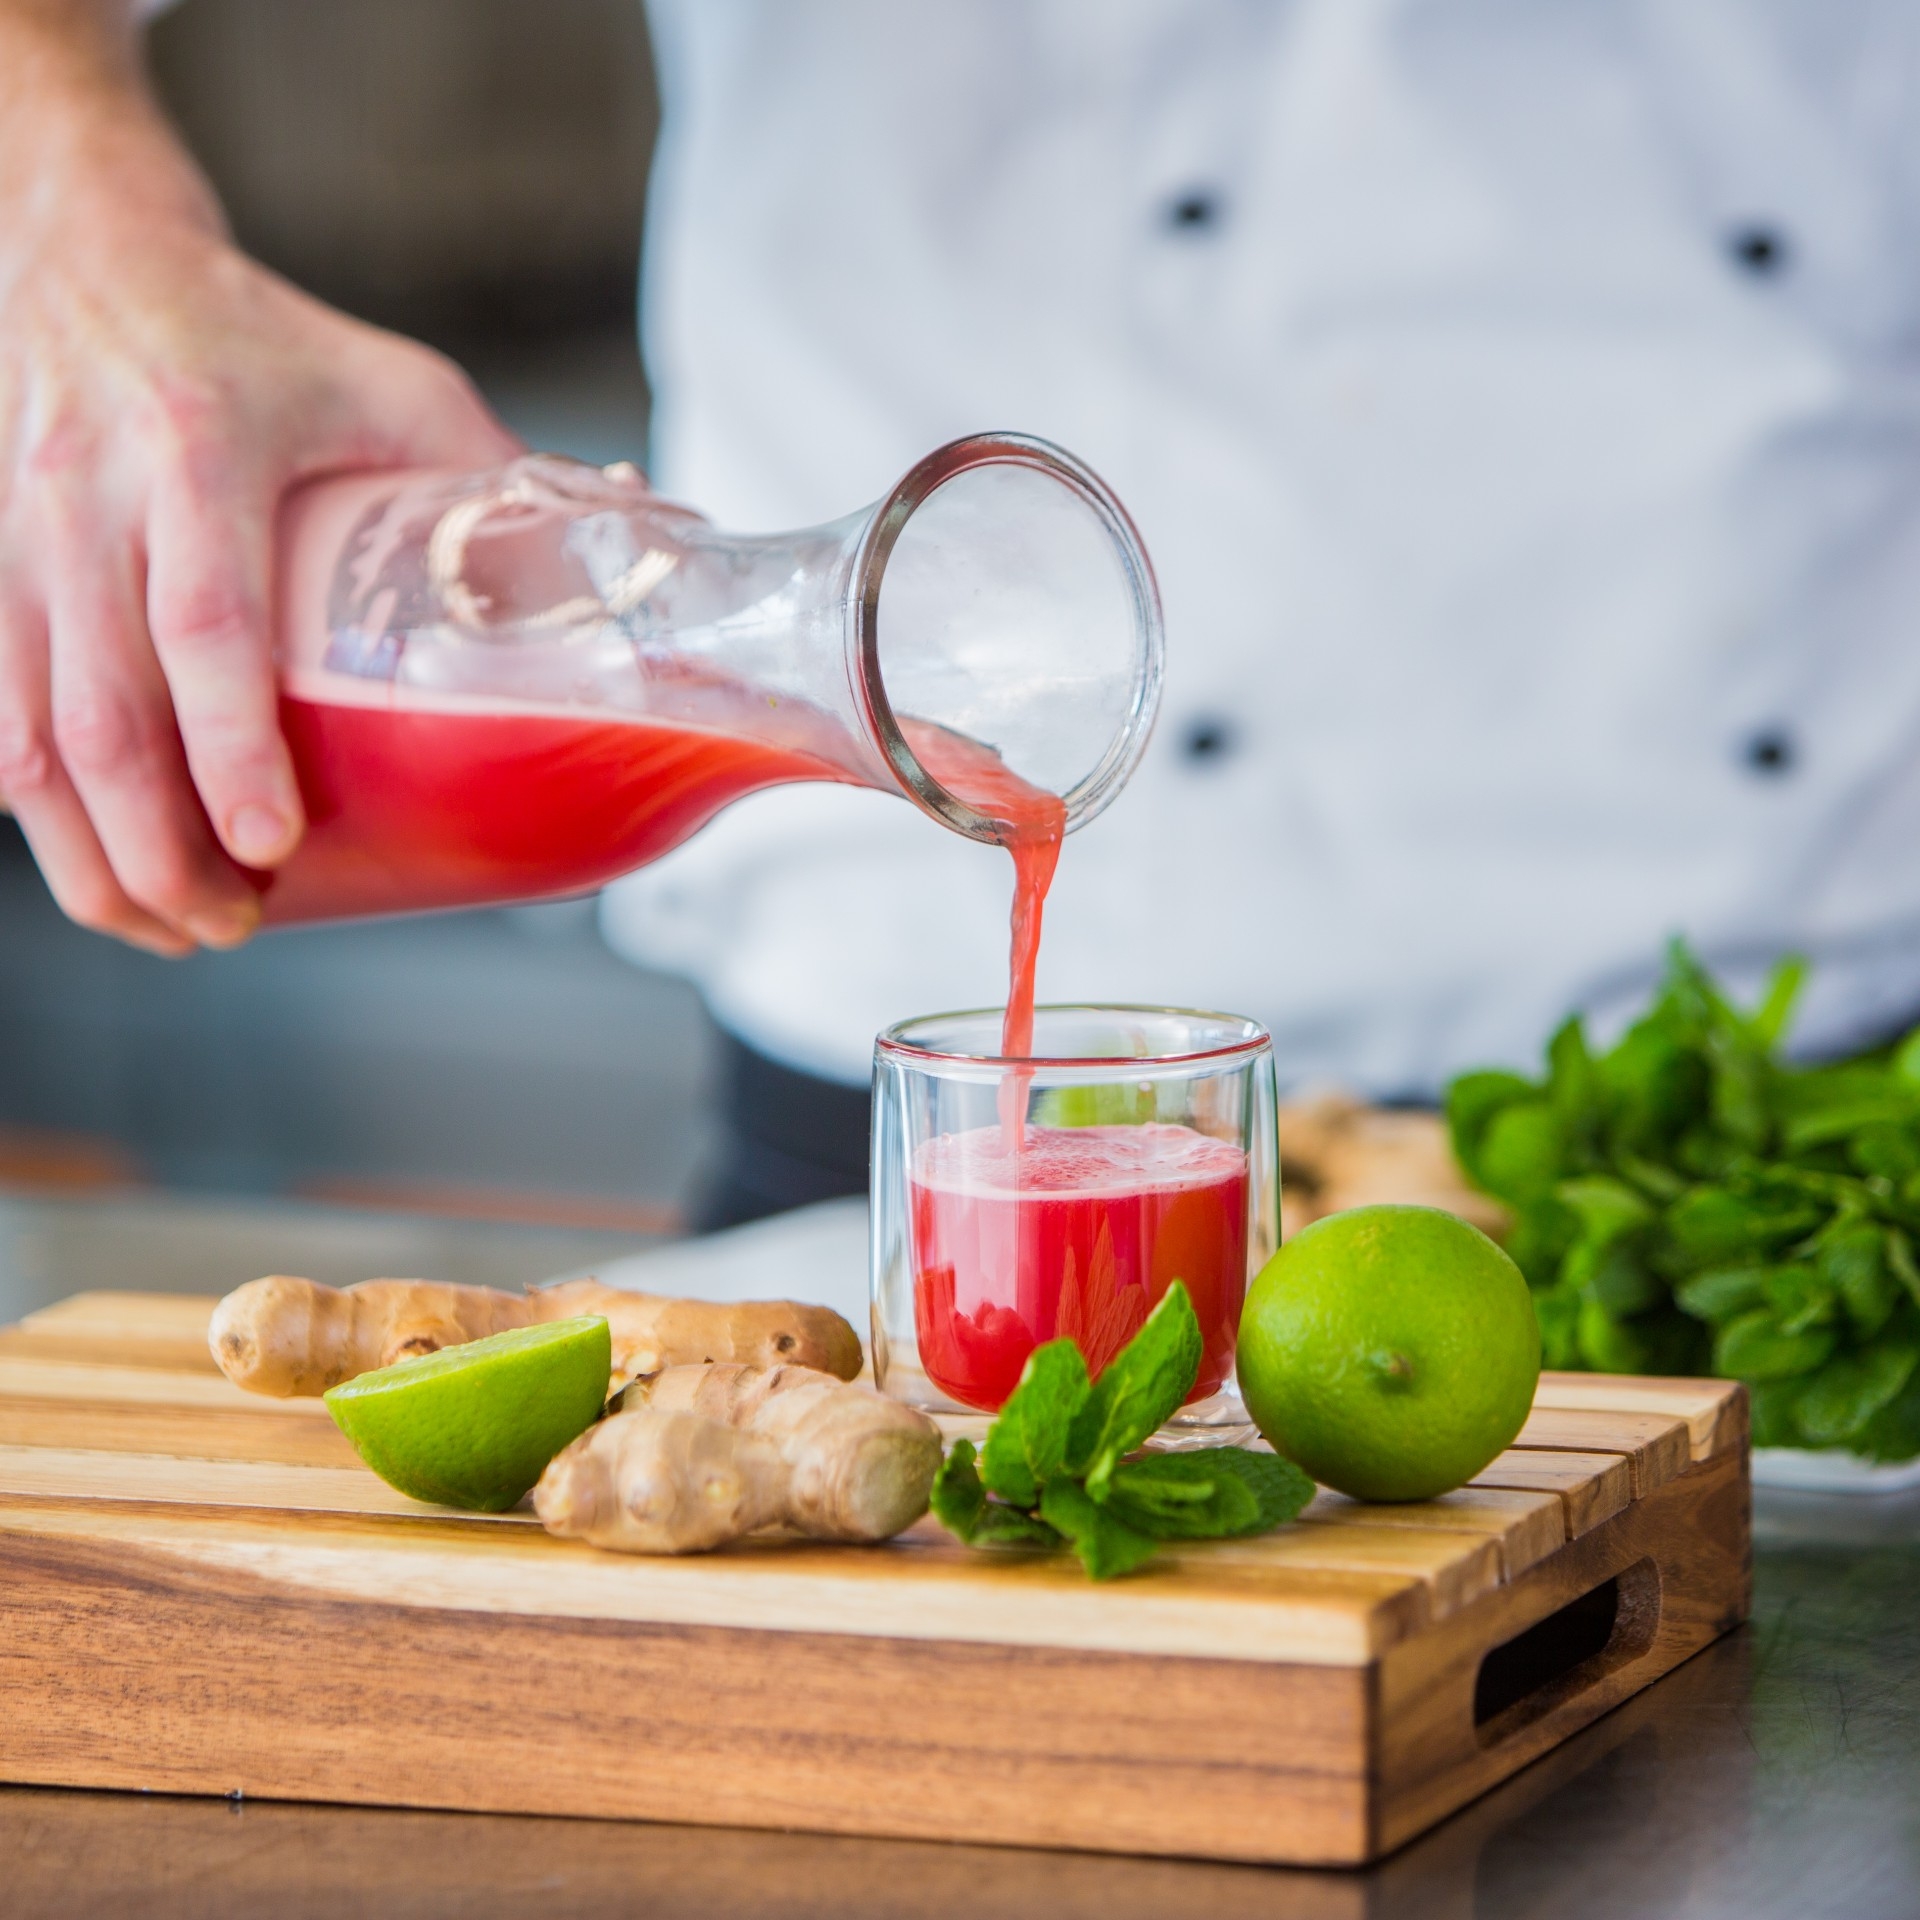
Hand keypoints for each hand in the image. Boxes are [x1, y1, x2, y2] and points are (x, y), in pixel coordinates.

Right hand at [0, 29, 519, 952]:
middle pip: (100, 710)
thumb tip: (632, 546)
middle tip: (232, 926)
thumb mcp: (393, 384)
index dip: (232, 744)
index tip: (271, 844)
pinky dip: (42, 813)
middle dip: (157, 844)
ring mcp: (22, 544)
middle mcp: (90, 501)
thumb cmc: (265, 341)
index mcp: (200, 448)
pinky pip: (0, 715)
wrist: (90, 260)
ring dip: (94, 855)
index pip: (205, 620)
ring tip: (171, 928)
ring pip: (28, 734)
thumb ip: (495, 474)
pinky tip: (104, 871)